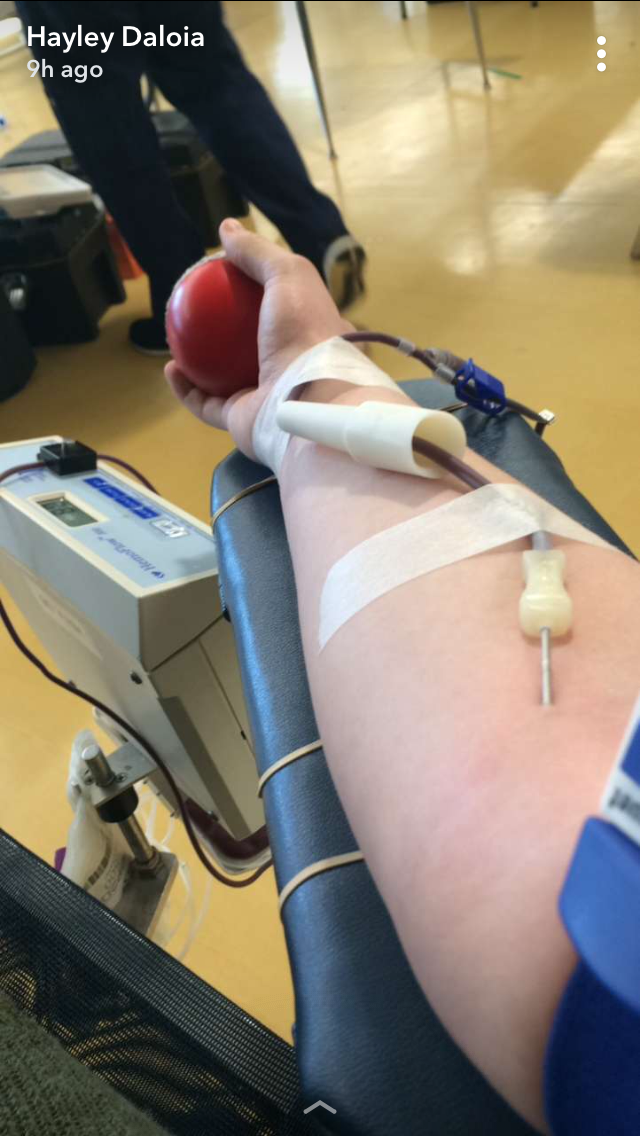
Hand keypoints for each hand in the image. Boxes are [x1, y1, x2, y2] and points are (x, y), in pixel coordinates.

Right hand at [165, 219, 351, 459]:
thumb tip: (227, 228)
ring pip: (226, 378)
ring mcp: (268, 397)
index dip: (259, 294)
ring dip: (199, 361)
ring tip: (176, 340)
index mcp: (312, 337)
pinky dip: (186, 388)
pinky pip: (206, 403)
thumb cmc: (305, 334)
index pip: (287, 310)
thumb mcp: (288, 275)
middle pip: (254, 346)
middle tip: (199, 312)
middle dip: (227, 331)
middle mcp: (291, 368)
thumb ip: (259, 253)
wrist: (307, 401)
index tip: (227, 279)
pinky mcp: (244, 421)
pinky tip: (169, 368)